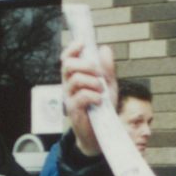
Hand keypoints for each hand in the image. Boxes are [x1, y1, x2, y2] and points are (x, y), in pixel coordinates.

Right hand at [61, 38, 117, 156]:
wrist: (101, 133)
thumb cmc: (102, 108)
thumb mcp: (108, 85)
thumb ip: (107, 69)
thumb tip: (104, 49)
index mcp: (74, 77)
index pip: (67, 58)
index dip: (72, 48)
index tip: (83, 42)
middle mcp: (68, 86)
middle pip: (68, 65)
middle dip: (86, 65)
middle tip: (99, 73)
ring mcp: (69, 98)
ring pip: (76, 79)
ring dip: (93, 82)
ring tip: (101, 90)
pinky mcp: (73, 110)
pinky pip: (81, 96)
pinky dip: (94, 96)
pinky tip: (100, 101)